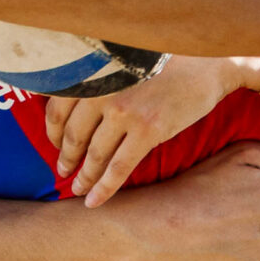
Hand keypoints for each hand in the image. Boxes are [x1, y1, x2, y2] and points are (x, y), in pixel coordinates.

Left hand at [48, 55, 259, 204]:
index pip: (56, 109)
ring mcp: (125, 111)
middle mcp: (103, 91)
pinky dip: (104, 188)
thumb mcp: (120, 60)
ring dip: (83, 176)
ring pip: (94, 155)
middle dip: (66, 158)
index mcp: (92, 72)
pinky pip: (119, 167)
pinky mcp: (149, 130)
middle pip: (72, 135)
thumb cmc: (165, 59)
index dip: (52, 133)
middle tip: (62, 170)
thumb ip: (95, 78)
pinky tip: (94, 201)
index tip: (53, 144)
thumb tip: (69, 106)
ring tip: (78, 188)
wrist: (207, 63)